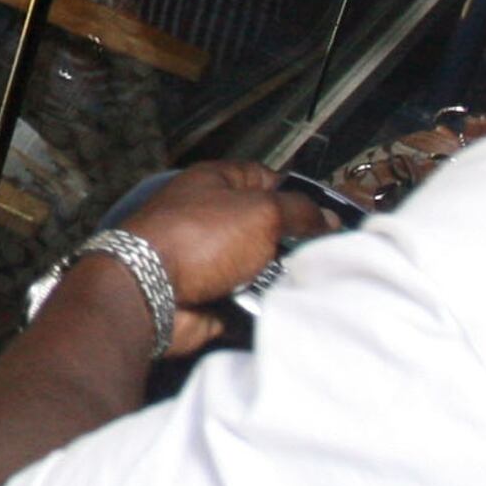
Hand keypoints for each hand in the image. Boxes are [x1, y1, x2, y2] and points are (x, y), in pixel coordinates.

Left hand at [117, 161, 338, 353]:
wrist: (151, 293)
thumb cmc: (200, 238)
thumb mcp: (261, 211)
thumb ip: (300, 211)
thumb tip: (327, 219)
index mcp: (217, 183)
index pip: (269, 179)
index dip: (301, 194)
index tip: (335, 215)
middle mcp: (212, 217)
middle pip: (269, 227)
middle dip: (297, 242)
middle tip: (332, 255)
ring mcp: (211, 259)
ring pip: (264, 267)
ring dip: (284, 276)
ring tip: (317, 283)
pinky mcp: (213, 296)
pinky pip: (252, 299)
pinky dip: (268, 303)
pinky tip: (293, 305)